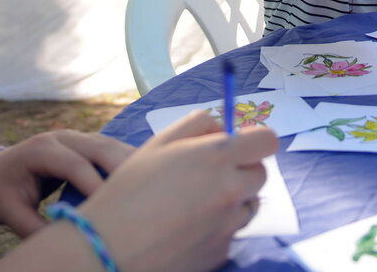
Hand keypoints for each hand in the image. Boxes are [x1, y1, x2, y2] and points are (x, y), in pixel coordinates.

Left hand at [0, 130, 135, 236]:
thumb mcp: (8, 212)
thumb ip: (34, 227)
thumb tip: (67, 242)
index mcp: (39, 150)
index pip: (75, 165)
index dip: (95, 185)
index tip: (111, 210)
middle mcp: (61, 137)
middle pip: (100, 147)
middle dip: (123, 168)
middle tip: (144, 193)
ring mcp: (75, 136)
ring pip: (111, 144)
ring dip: (132, 162)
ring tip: (153, 183)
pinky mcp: (85, 143)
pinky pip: (111, 148)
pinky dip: (128, 160)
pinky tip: (146, 174)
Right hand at [76, 111, 275, 271]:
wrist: (109, 247)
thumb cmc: (129, 190)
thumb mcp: (159, 143)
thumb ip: (198, 125)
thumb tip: (224, 126)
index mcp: (218, 156)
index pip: (267, 141)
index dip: (255, 141)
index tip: (239, 146)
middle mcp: (231, 190)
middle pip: (260, 174)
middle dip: (241, 171)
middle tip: (209, 176)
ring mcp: (229, 224)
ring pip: (248, 206)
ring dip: (232, 202)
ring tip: (193, 205)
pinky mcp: (222, 252)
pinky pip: (230, 233)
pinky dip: (216, 229)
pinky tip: (186, 229)